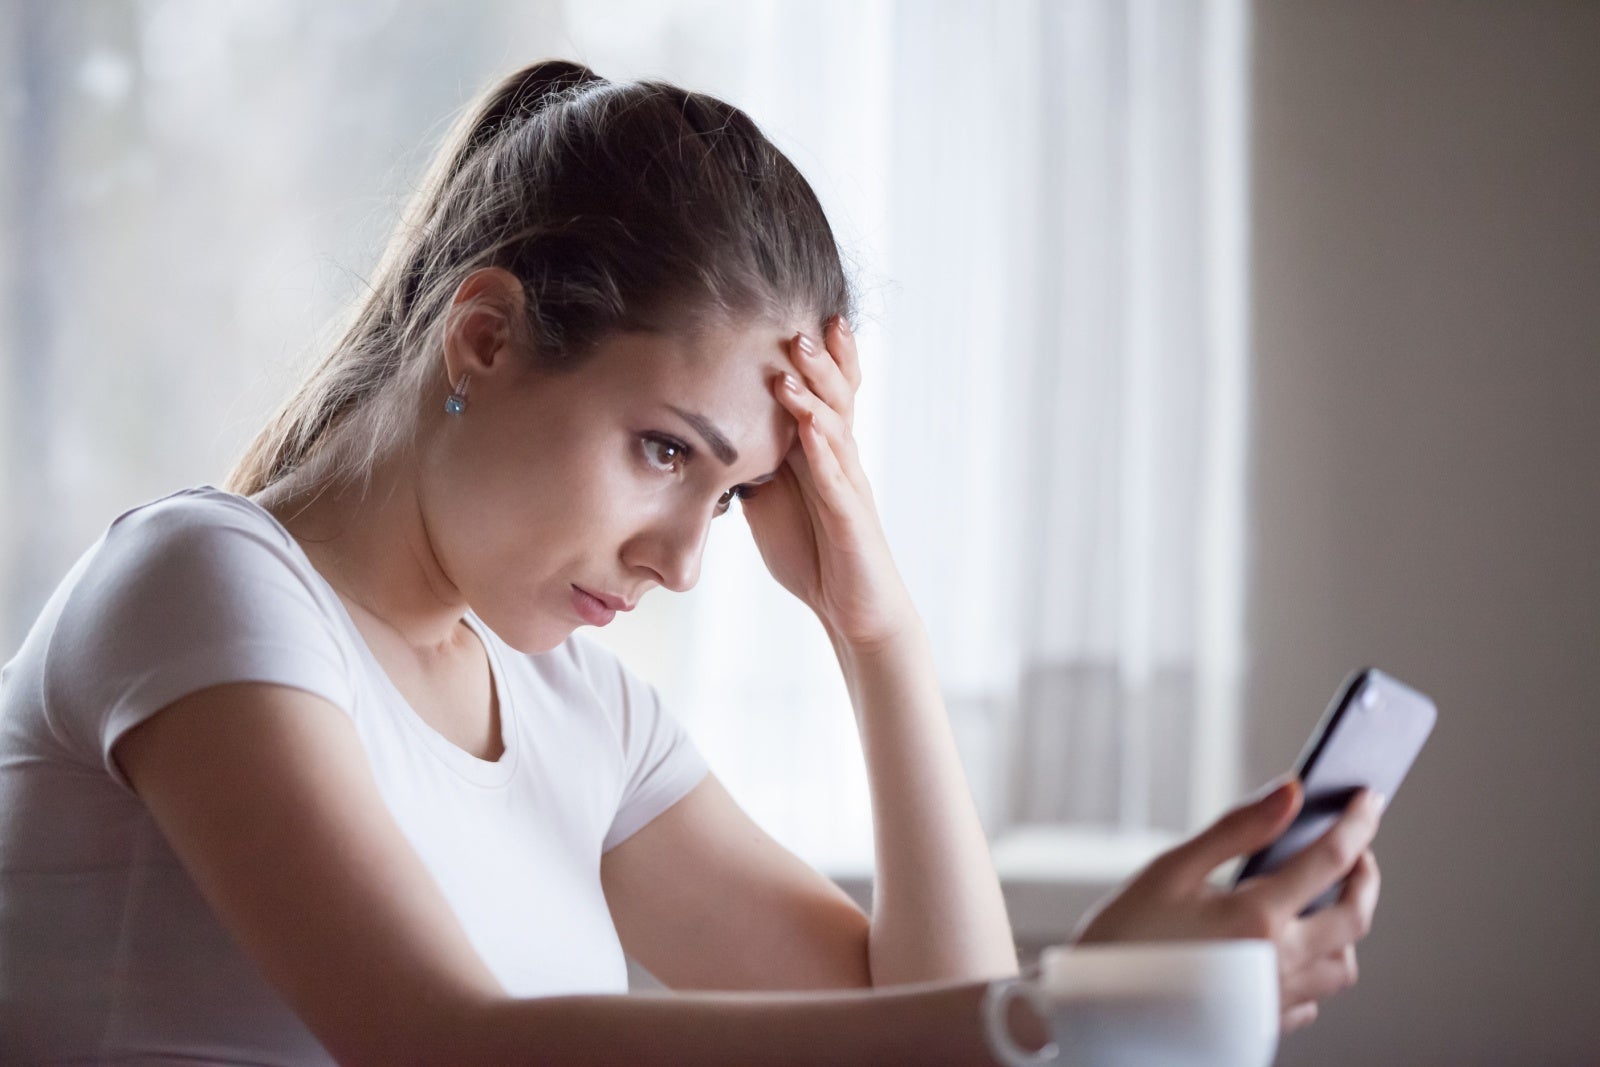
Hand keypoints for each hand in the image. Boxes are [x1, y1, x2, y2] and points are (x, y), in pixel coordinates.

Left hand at [739, 317, 913, 647]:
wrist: (853, 610)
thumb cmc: (814, 553)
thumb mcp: (769, 500)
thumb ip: (750, 465)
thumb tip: (709, 437)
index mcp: (820, 453)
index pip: (821, 393)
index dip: (814, 356)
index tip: (794, 312)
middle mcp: (840, 460)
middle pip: (835, 397)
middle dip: (819, 358)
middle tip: (798, 322)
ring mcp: (849, 487)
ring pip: (836, 428)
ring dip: (815, 393)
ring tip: (796, 361)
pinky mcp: (851, 519)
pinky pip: (838, 479)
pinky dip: (823, 452)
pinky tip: (809, 430)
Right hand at [1071, 779, 1384, 1034]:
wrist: (1093, 1011)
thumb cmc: (1123, 937)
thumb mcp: (1170, 869)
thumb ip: (1237, 829)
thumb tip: (1290, 793)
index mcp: (1257, 916)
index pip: (1331, 859)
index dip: (1356, 822)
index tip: (1367, 798)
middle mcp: (1278, 962)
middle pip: (1354, 917)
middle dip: (1365, 877)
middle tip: (1357, 849)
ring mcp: (1274, 999)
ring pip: (1342, 966)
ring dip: (1345, 929)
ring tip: (1322, 902)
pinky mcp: (1261, 1024)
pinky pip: (1311, 1000)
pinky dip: (1313, 970)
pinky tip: (1287, 950)